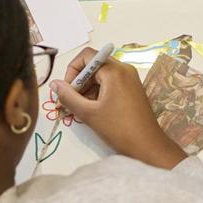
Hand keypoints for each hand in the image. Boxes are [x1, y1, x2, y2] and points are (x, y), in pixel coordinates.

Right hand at [52, 49, 185, 169]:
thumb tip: (54, 84)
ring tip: (79, 109)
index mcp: (115, 71)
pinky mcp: (133, 90)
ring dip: (87, 89)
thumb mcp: (89, 113)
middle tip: (69, 102)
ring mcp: (130, 79)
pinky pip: (111, 84)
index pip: (87, 56)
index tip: (67, 90)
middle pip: (94, 65)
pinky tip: (92, 110)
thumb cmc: (118, 129)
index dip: (72, 70)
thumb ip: (68, 97)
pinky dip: (98, 93)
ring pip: (102, 76)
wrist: (148, 146)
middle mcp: (124, 70)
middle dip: (79, 81)